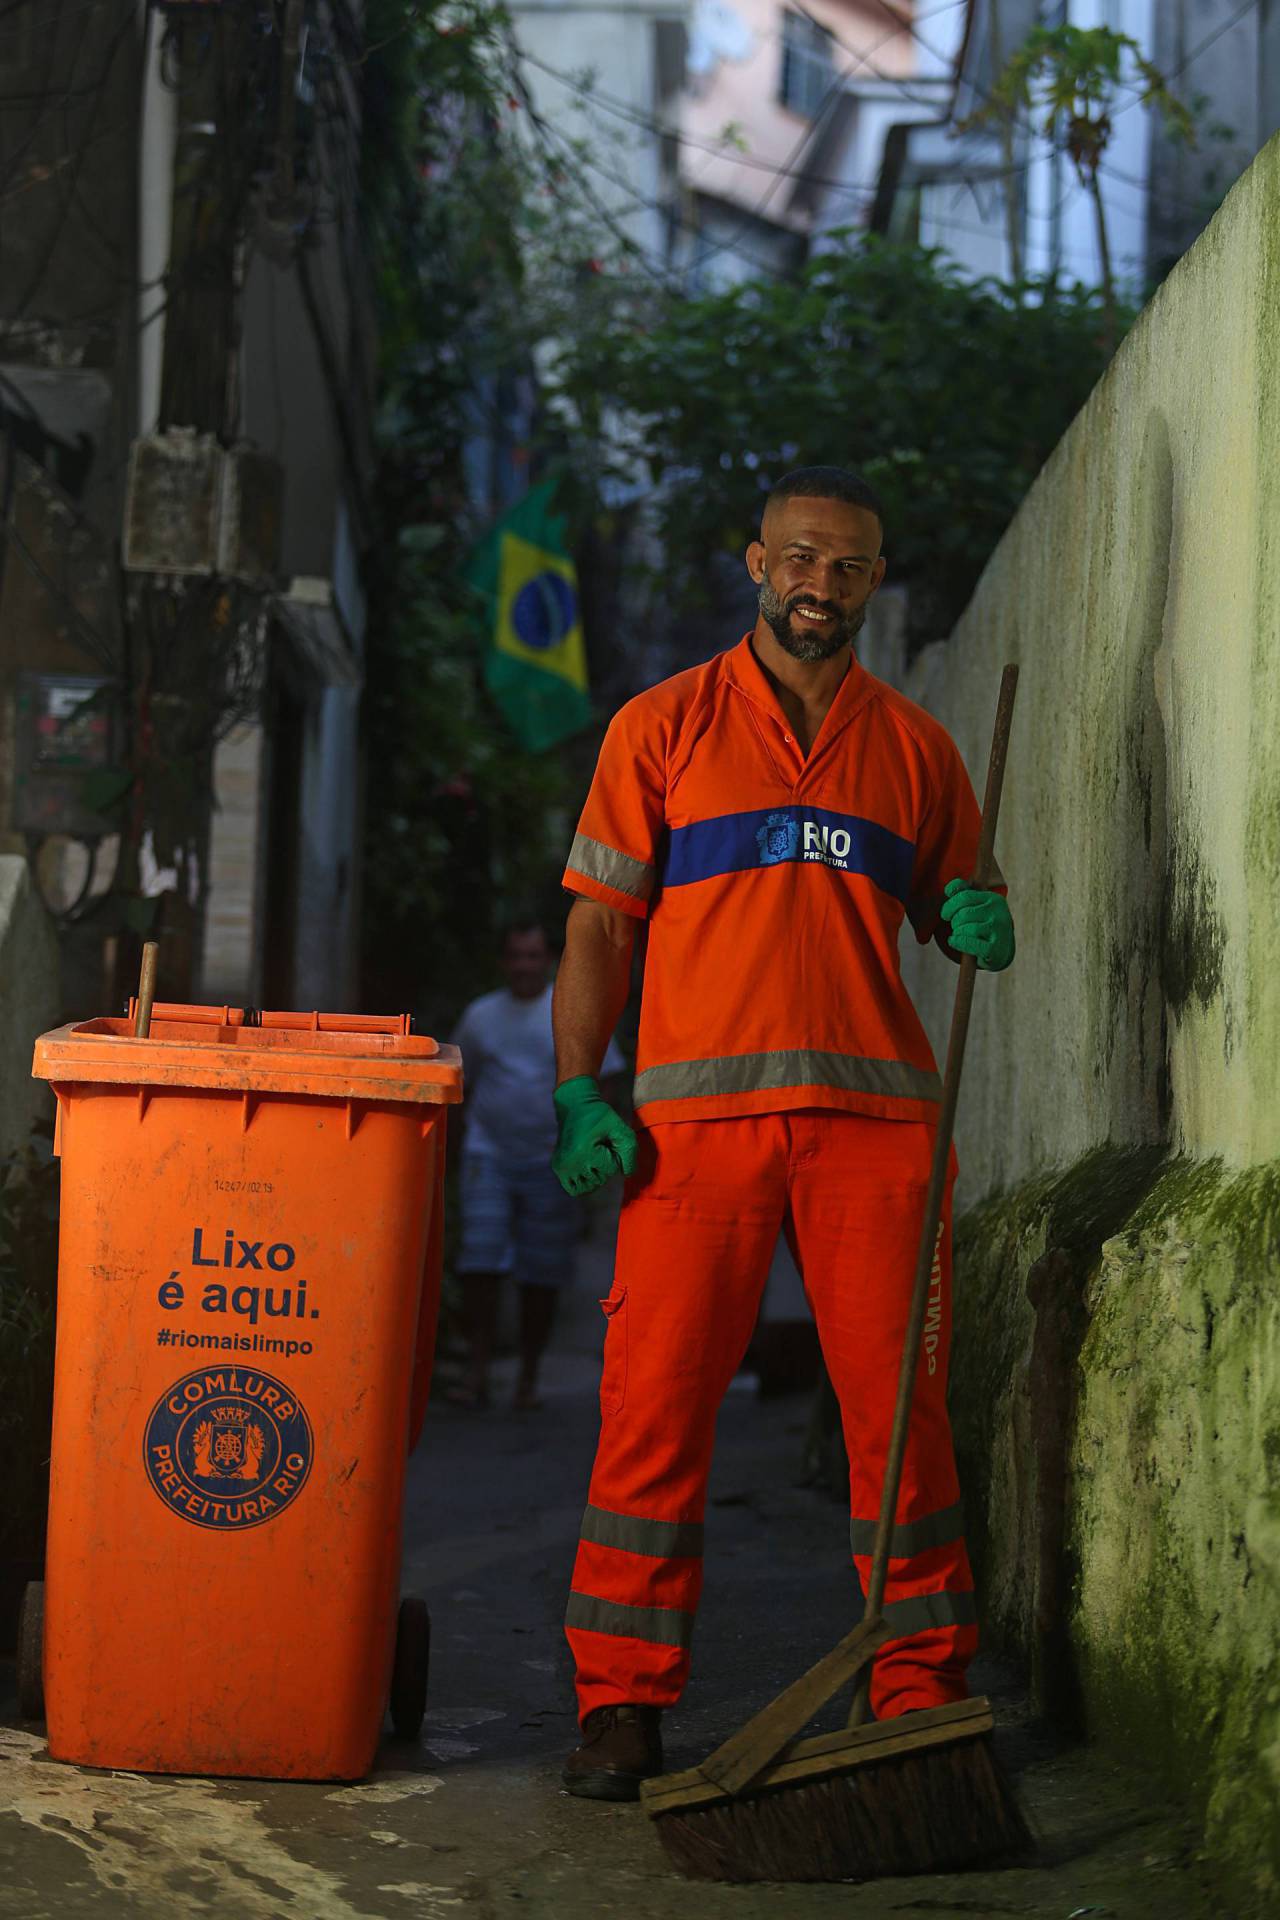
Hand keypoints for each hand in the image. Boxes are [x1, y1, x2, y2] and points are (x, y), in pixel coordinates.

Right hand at [552, 1076, 637, 1195]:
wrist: (574, 1106)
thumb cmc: (599, 1116)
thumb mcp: (619, 1128)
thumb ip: (629, 1151)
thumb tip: (627, 1174)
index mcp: (584, 1152)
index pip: (611, 1169)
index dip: (615, 1156)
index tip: (608, 1143)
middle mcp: (570, 1162)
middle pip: (601, 1180)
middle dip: (606, 1166)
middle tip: (601, 1148)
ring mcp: (562, 1167)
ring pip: (589, 1187)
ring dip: (596, 1176)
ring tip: (594, 1158)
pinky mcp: (558, 1168)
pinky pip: (575, 1189)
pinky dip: (584, 1184)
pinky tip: (588, 1170)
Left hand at [939, 877, 1014, 970]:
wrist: (1001, 953)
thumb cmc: (983, 927)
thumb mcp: (976, 907)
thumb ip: (963, 892)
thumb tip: (948, 889)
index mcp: (994, 899)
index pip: (964, 896)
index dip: (949, 906)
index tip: (945, 915)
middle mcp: (999, 912)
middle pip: (962, 914)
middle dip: (954, 922)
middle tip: (956, 927)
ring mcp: (999, 930)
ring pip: (964, 928)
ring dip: (957, 933)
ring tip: (961, 935)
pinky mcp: (995, 948)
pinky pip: (968, 942)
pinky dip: (957, 942)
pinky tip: (955, 942)